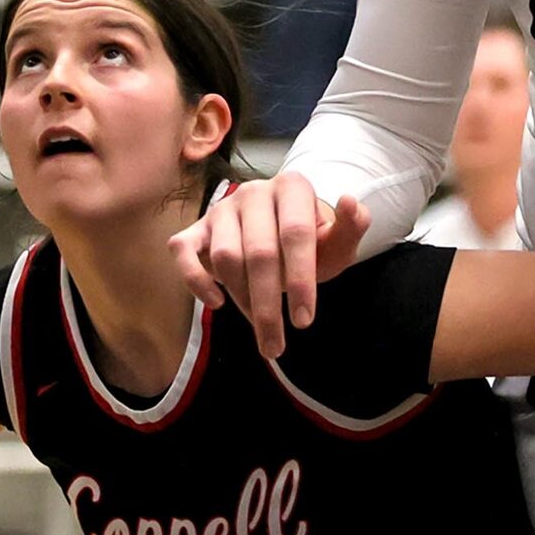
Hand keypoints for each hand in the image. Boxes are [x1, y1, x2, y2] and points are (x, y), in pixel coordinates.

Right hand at [169, 177, 371, 356]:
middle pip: (258, 253)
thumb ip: (351, 227)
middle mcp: (254, 192)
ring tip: (260, 326)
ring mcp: (221, 209)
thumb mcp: (335, 243)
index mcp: (292, 188)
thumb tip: (350, 202)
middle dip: (267, 306)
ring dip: (242, 299)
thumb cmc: (310, 245)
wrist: (277, 238)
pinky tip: (216, 303)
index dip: (300, 280)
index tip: (304, 321)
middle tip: (275, 347)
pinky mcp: (195, 229)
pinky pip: (183, 252)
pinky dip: (196, 281)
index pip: (296, 234)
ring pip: (225, 257)